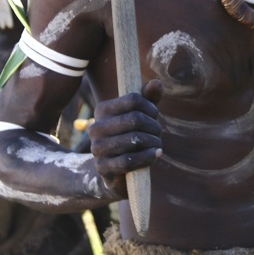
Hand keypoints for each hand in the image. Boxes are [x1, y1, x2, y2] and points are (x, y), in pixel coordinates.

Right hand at [89, 80, 162, 197]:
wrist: (115, 171)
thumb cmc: (130, 137)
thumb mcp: (141, 116)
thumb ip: (149, 99)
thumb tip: (157, 83)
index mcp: (102, 110)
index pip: (133, 99)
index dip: (150, 107)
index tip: (154, 115)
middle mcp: (95, 127)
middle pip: (135, 119)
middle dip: (154, 126)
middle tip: (158, 133)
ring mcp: (97, 148)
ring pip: (134, 139)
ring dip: (153, 142)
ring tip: (157, 145)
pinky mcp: (102, 168)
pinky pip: (129, 160)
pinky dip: (147, 157)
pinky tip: (155, 154)